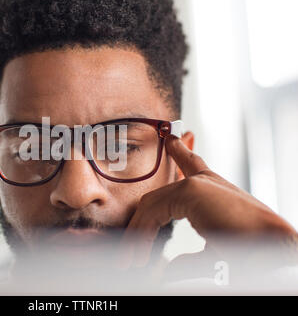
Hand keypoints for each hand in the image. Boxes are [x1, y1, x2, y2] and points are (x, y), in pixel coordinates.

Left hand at [118, 135, 297, 269]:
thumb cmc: (251, 250)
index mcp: (212, 189)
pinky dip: (142, 235)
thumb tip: (169, 265)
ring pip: (151, 207)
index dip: (179, 151)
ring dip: (138, 236)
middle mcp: (203, 181)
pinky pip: (153, 212)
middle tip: (131, 251)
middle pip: (157, 197)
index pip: (191, 163)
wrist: (273, 247)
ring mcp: (195, 183)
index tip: (170, 138)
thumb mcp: (214, 250)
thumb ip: (189, 256)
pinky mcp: (190, 190)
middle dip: (140, 223)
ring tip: (132, 261)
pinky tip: (139, 254)